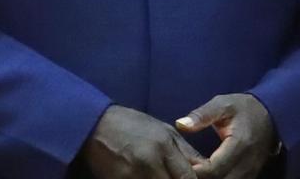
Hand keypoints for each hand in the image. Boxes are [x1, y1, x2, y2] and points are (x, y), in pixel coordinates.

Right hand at [81, 104, 205, 178]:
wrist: (96, 126)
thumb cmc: (134, 126)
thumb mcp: (165, 131)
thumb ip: (186, 151)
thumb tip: (203, 168)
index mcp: (164, 146)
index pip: (188, 177)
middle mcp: (150, 163)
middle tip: (178, 178)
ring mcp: (132, 176)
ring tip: (162, 175)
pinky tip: (150, 178)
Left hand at [176, 94, 277, 178]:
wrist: (271, 115)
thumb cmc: (244, 108)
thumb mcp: (223, 104)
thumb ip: (202, 115)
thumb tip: (180, 124)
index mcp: (239, 144)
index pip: (213, 169)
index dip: (194, 171)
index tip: (182, 162)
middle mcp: (247, 163)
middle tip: (184, 168)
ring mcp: (250, 173)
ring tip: (194, 171)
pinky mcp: (251, 176)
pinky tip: (207, 174)